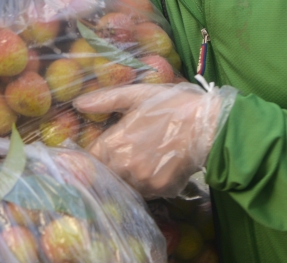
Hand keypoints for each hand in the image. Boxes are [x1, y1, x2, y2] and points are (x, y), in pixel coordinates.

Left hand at [74, 82, 236, 197]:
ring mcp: (143, 180)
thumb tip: (78, 103)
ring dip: (128, 176)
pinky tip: (156, 167)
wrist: (208, 124)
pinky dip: (147, 183)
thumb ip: (107, 99)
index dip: (92, 156)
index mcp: (116, 142)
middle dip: (110, 166)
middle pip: (105, 174)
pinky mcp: (160, 189)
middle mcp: (126, 165)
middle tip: (125, 154)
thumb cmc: (172, 105)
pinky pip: (145, 191)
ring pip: (124, 185)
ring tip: (142, 160)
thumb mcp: (139, 94)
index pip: (90, 159)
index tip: (98, 151)